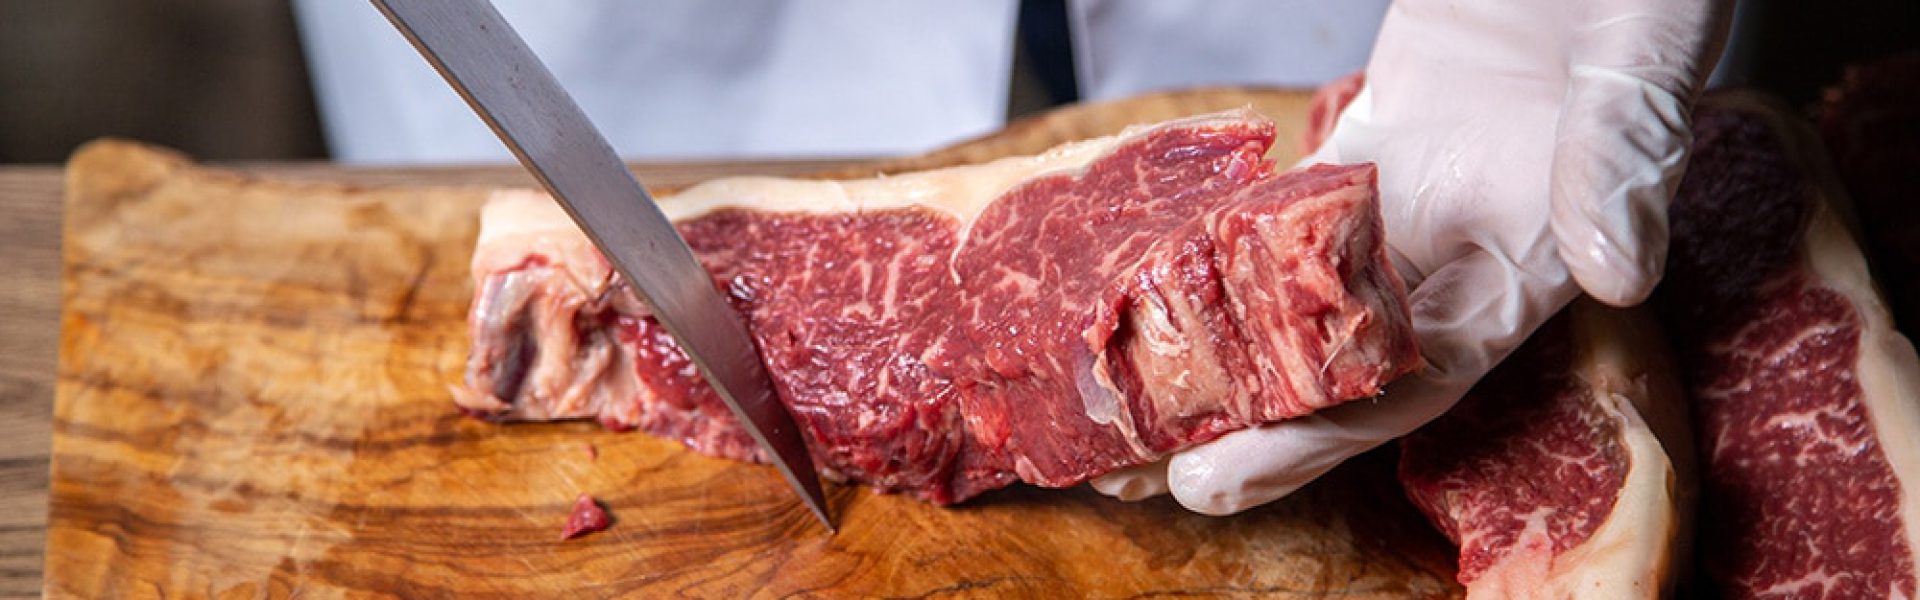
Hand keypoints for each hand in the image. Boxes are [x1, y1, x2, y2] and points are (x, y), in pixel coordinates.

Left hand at [1092, 0, 1730, 513]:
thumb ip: (1620, 152)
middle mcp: (1474, 237)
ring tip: (1149, 397)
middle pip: (1354, 355)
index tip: (1245, 467)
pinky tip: (1167, 277)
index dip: (1337, 428)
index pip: (1432, 365)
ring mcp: (1418, 188)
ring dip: (1238, 347)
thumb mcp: (1641, 50)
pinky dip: (1236, 241)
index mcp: (1545, 244)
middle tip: (1170, 472)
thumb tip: (1618, 268)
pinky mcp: (1379, 130)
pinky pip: (1299, 204)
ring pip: (1315, 292)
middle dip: (1264, 419)